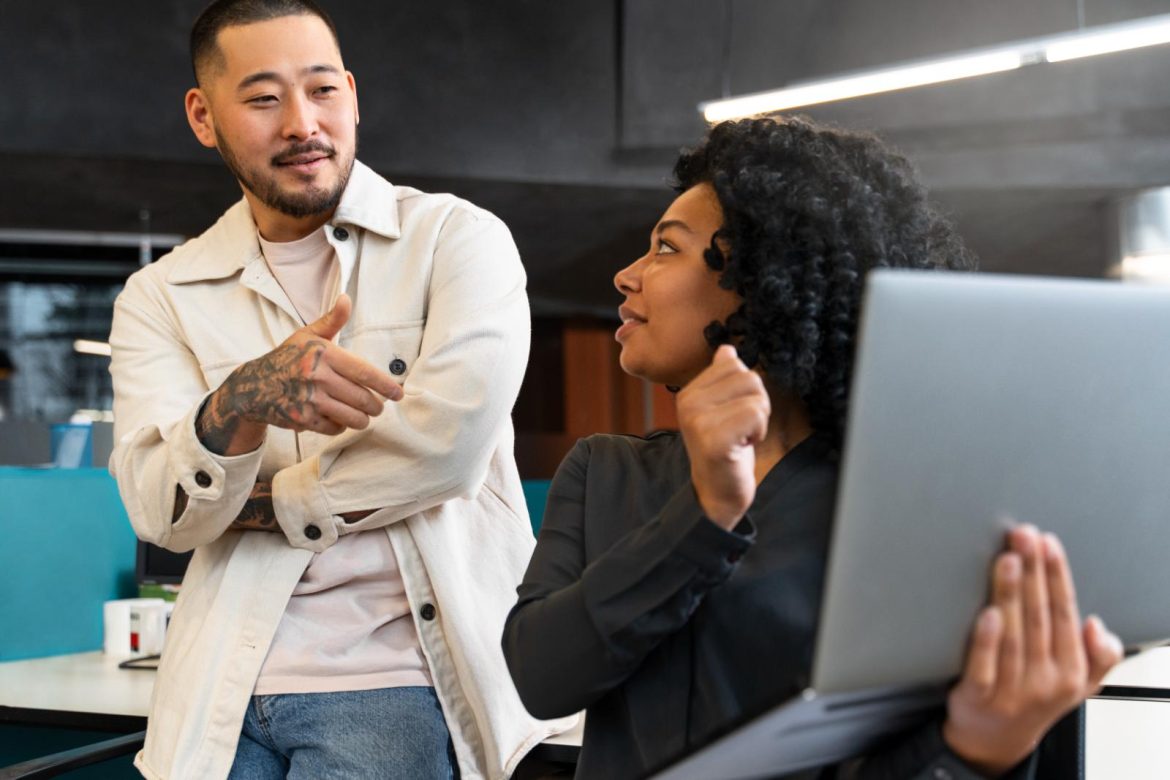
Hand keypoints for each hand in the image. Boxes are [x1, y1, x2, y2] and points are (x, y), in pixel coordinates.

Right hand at [197, 294, 403, 454]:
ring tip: (364, 415)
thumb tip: (346, 299)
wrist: (253, 386)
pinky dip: (340, 426)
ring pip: (351, 417)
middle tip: (379, 407)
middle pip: (362, 398)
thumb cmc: (287, 358)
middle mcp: (316, 376)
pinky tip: (340, 419)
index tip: (398, 393)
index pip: (364, 372)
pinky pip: (334, 428)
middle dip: (376, 406)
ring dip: (363, 419)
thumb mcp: (307, 335)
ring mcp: (308, 399)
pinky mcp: (302, 419)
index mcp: (323, 354)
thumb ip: (332, 321)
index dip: (385, 385)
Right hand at [677, 345, 769, 528]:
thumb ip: (723, 379)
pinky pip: (755, 415)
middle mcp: (688, 402)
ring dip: (759, 420)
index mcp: (689, 392)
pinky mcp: (713, 439)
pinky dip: (758, 432)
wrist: (716, 493)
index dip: (746, 390)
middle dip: (757, 404)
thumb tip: (727, 349)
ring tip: (741, 437)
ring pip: (756, 396)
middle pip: (749, 377)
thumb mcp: (722, 408)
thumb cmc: (724, 450)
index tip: (733, 415)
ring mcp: (698, 421)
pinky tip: (743, 447)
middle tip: (740, 429)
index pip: (735, 364)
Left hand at [942, 526, 1123, 774]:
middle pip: (1039, 617)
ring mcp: (1011, 689)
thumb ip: (1099, 655)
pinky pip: (984, 666)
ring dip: (1011, 593)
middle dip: (1033, 572)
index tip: (1048, 543)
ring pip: (1013, 634)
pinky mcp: (977, 696)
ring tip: (1008, 558)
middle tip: (1024, 536)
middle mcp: (1044, 680)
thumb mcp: (1080, 683)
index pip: (1064, 614)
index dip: (1057, 576)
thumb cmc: (1035, 698)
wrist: (994, 739)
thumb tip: (1096, 625)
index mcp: (1070, 672)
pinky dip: (986, 639)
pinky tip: (987, 611)